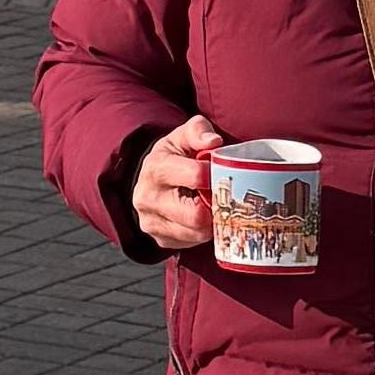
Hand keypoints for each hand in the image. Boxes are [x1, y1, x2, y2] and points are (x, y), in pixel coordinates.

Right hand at [129, 116, 223, 249]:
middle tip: (225, 198)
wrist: (151, 178)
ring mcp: (152, 222)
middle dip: (216, 207)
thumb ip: (198, 130)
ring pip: (196, 234)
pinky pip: (192, 244)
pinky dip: (203, 233)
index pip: (196, 176)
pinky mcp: (160, 240)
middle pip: (196, 216)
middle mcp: (148, 198)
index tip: (224, 174)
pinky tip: (204, 218)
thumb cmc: (174, 155)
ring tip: (215, 207)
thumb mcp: (183, 136)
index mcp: (156, 168)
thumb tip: (214, 142)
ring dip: (212, 222)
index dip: (217, 176)